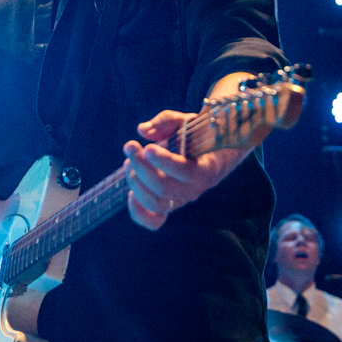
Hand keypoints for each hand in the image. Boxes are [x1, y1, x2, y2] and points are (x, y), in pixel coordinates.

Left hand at [123, 110, 247, 230]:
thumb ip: (166, 121)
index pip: (184, 171)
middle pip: (163, 187)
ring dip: (136, 182)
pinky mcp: (169, 206)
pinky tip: (129, 194)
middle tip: (130, 146)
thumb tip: (142, 130)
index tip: (148, 147)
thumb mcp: (187, 121)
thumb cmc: (198, 135)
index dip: (164, 161)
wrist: (213, 155)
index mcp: (206, 168)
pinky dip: (138, 212)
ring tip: (128, 161)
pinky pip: (153, 220)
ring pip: (155, 202)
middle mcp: (194, 189)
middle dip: (141, 167)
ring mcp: (181, 200)